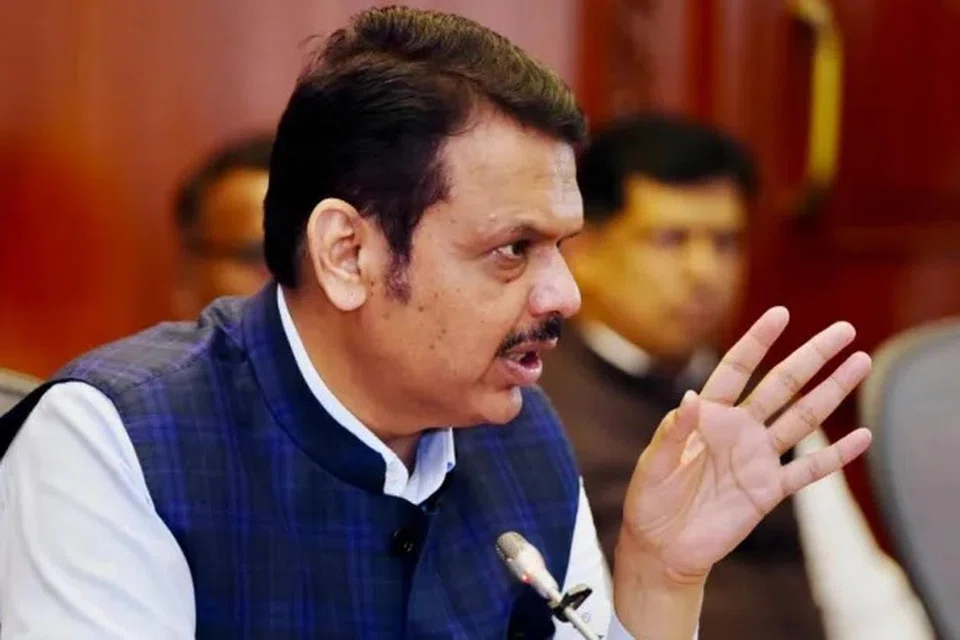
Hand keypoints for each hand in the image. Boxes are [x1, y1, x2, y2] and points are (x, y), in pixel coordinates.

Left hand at [616, 307, 872, 584]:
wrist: (661, 547)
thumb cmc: (649, 500)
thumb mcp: (654, 464)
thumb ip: (674, 432)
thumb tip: (690, 397)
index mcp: (708, 416)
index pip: (736, 369)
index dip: (757, 341)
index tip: (781, 314)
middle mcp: (738, 430)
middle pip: (782, 386)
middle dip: (811, 357)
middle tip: (843, 329)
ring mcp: (757, 458)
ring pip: (803, 419)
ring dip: (832, 393)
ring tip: (860, 363)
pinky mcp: (769, 491)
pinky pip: (808, 470)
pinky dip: (836, 456)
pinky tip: (861, 437)